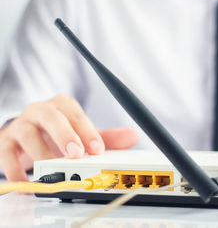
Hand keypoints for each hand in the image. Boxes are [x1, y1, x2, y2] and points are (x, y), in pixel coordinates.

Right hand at [0, 95, 138, 180]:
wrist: (26, 138)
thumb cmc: (58, 135)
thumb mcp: (82, 135)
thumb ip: (107, 137)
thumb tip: (133, 136)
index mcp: (62, 106)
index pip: (76, 113)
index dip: (87, 130)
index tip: (97, 150)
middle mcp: (41, 111)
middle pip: (51, 116)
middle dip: (64, 135)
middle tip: (76, 155)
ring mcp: (21, 124)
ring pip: (27, 133)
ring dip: (40, 153)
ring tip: (51, 172)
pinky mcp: (5, 141)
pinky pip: (6, 152)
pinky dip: (15, 169)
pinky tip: (27, 182)